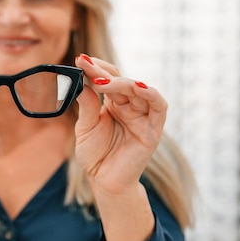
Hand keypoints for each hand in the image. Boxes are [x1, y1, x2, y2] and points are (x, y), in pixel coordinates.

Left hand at [73, 54, 166, 194]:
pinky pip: (159, 107)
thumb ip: (87, 105)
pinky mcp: (153, 130)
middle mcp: (130, 106)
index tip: (80, 58)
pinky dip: (151, 94)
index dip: (95, 68)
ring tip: (104, 80)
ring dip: (124, 82)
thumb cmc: (95, 154)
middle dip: (104, 73)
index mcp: (113, 103)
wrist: (104, 181)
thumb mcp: (85, 127)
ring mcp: (142, 116)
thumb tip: (82, 82)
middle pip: (121, 81)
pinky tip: (138, 86)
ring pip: (140, 90)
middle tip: (87, 66)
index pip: (107, 78)